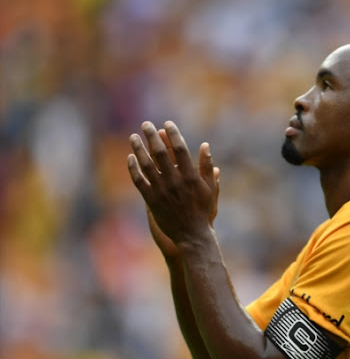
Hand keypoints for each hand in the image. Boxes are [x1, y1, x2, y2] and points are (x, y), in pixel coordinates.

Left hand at [128, 121, 218, 246]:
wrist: (191, 234)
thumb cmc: (202, 210)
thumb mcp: (210, 188)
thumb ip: (207, 167)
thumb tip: (205, 145)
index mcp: (190, 176)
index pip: (180, 149)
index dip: (172, 134)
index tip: (166, 123)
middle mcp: (174, 181)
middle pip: (160, 153)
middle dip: (152, 137)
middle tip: (145, 125)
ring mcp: (161, 190)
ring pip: (146, 165)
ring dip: (138, 149)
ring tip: (133, 137)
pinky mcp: (151, 200)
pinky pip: (139, 181)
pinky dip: (134, 168)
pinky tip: (130, 158)